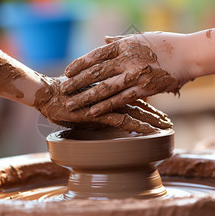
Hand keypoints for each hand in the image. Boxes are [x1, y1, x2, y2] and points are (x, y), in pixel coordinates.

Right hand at [34, 76, 172, 132]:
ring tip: (165, 128)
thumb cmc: (63, 91)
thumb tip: (105, 95)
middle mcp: (110, 91)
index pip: (134, 88)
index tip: (161, 105)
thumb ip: (96, 90)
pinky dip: (137, 126)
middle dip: (154, 113)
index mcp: (108, 83)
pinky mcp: (97, 114)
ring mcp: (105, 102)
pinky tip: (149, 132)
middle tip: (168, 122)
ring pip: (134, 111)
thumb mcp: (82, 87)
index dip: (149, 96)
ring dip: (151, 120)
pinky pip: (121, 120)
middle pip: (139, 100)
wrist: (47, 92)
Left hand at [61, 32, 189, 115]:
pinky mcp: (144, 89)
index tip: (67, 72)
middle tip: (62, 90)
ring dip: (85, 97)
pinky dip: (104, 106)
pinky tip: (92, 112)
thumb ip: (120, 40)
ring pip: (104, 88)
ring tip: (71, 104)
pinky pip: (120, 99)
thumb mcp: (141, 36)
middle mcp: (127, 59)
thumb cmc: (166, 43)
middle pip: (95, 72)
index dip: (80, 64)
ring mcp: (135, 75)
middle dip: (77, 83)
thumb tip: (104, 39)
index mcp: (124, 44)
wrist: (190, 54)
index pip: (96, 55)